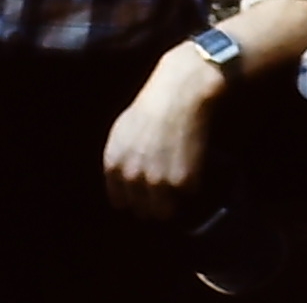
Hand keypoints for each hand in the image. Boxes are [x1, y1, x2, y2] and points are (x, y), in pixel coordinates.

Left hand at [101, 44, 225, 221]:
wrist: (178, 94)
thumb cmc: (149, 107)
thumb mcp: (120, 133)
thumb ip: (119, 160)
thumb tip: (122, 182)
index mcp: (114, 167)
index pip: (121, 201)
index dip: (133, 196)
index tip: (144, 191)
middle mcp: (133, 178)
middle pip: (143, 211)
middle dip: (153, 202)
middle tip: (165, 187)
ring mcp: (158, 182)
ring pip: (165, 212)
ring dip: (172, 201)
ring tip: (178, 179)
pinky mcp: (183, 182)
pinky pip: (187, 195)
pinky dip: (191, 184)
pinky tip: (191, 163)